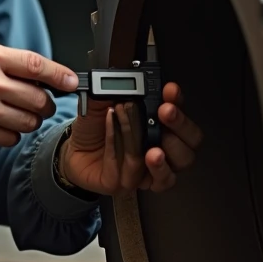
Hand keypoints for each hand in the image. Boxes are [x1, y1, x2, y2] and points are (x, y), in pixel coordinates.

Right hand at [0, 37, 79, 146]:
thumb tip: (25, 66)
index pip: (38, 65)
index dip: (61, 75)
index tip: (72, 81)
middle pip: (38, 98)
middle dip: (45, 101)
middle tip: (40, 100)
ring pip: (27, 121)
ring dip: (29, 119)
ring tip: (20, 113)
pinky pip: (9, 138)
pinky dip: (11, 133)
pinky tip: (1, 124)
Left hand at [59, 82, 201, 195]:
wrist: (73, 149)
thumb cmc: (94, 126)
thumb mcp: (102, 101)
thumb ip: (113, 88)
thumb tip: (120, 77)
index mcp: (159, 123)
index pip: (181, 114)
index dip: (179, 102)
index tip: (170, 91)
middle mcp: (161, 147)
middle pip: (189, 144)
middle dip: (180, 127)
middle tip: (165, 112)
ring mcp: (150, 169)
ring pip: (172, 169)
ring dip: (163, 156)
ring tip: (152, 149)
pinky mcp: (132, 184)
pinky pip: (138, 177)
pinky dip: (126, 160)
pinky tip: (115, 148)